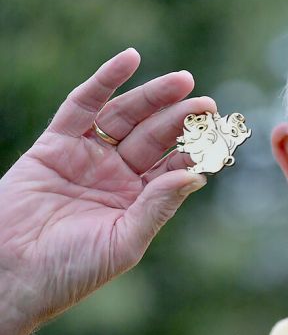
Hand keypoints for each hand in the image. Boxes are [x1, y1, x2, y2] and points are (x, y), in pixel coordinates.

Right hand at [0, 49, 214, 334]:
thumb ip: (158, 206)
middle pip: (155, 137)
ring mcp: (87, 157)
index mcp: (139, 200)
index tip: (220, 135)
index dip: (197, 149)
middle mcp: (117, 176)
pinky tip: (129, 59)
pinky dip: (105, 81)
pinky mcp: (55, 144)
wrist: (10, 275)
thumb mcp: (124, 242)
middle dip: (181, 119)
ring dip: (154, 97)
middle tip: (207, 103)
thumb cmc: (70, 270)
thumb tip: (198, 175)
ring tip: (184, 81)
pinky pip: (82, 106)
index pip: (174, 165)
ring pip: (126, 118)